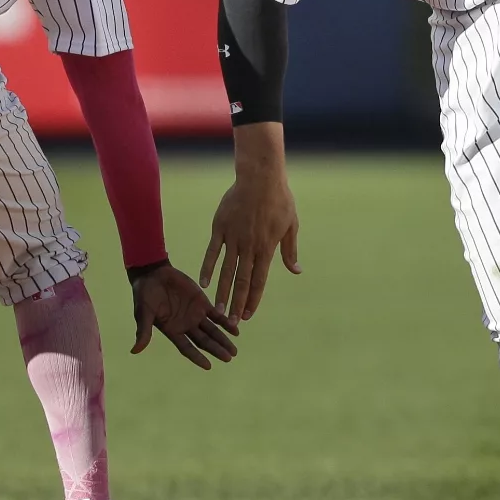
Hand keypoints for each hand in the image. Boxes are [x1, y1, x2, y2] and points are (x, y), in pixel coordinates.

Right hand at [130, 261, 238, 368]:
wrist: (154, 273)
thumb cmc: (145, 294)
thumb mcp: (143, 312)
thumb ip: (143, 331)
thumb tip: (135, 351)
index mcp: (172, 331)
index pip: (187, 348)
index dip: (197, 357)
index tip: (209, 366)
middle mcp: (186, 326)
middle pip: (204, 341)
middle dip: (216, 350)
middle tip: (230, 358)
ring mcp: (195, 315)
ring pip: (212, 330)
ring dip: (223, 339)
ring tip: (234, 350)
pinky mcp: (202, 302)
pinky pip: (216, 315)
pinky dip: (226, 322)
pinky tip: (236, 330)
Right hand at [201, 170, 299, 320]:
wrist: (261, 177)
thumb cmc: (279, 200)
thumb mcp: (291, 225)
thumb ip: (290, 250)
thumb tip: (296, 271)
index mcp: (267, 247)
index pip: (259, 280)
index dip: (254, 299)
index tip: (248, 315)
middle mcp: (250, 246)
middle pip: (242, 280)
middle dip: (237, 303)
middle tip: (231, 322)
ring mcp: (234, 237)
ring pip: (227, 270)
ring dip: (222, 291)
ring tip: (217, 309)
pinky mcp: (220, 227)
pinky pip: (212, 251)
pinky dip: (208, 267)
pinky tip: (204, 282)